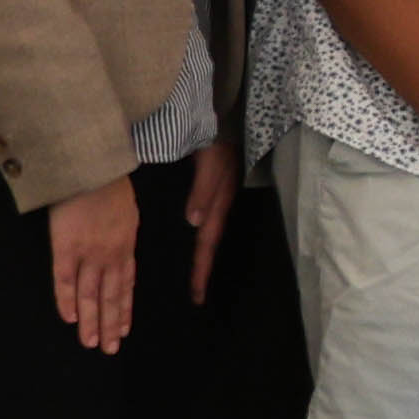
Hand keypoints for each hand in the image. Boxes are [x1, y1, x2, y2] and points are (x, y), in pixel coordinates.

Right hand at [47, 181, 139, 354]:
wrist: (91, 165)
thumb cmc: (107, 180)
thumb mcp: (127, 209)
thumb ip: (123, 232)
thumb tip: (121, 249)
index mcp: (126, 244)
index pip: (126, 284)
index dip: (124, 308)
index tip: (124, 329)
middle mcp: (111, 253)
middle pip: (111, 296)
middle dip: (110, 324)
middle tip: (109, 349)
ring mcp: (88, 252)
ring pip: (91, 295)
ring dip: (91, 321)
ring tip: (91, 343)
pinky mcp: (65, 247)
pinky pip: (66, 279)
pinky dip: (67, 300)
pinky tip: (69, 318)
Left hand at [181, 140, 234, 303]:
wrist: (226, 121)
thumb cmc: (218, 143)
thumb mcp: (210, 166)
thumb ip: (202, 192)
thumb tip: (193, 223)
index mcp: (217, 205)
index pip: (207, 244)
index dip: (201, 270)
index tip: (196, 296)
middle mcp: (217, 206)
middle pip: (209, 244)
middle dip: (202, 270)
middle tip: (195, 297)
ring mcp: (216, 199)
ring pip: (207, 234)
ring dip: (201, 256)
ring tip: (194, 275)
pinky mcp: (211, 191)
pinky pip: (204, 221)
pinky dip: (199, 237)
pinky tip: (191, 238)